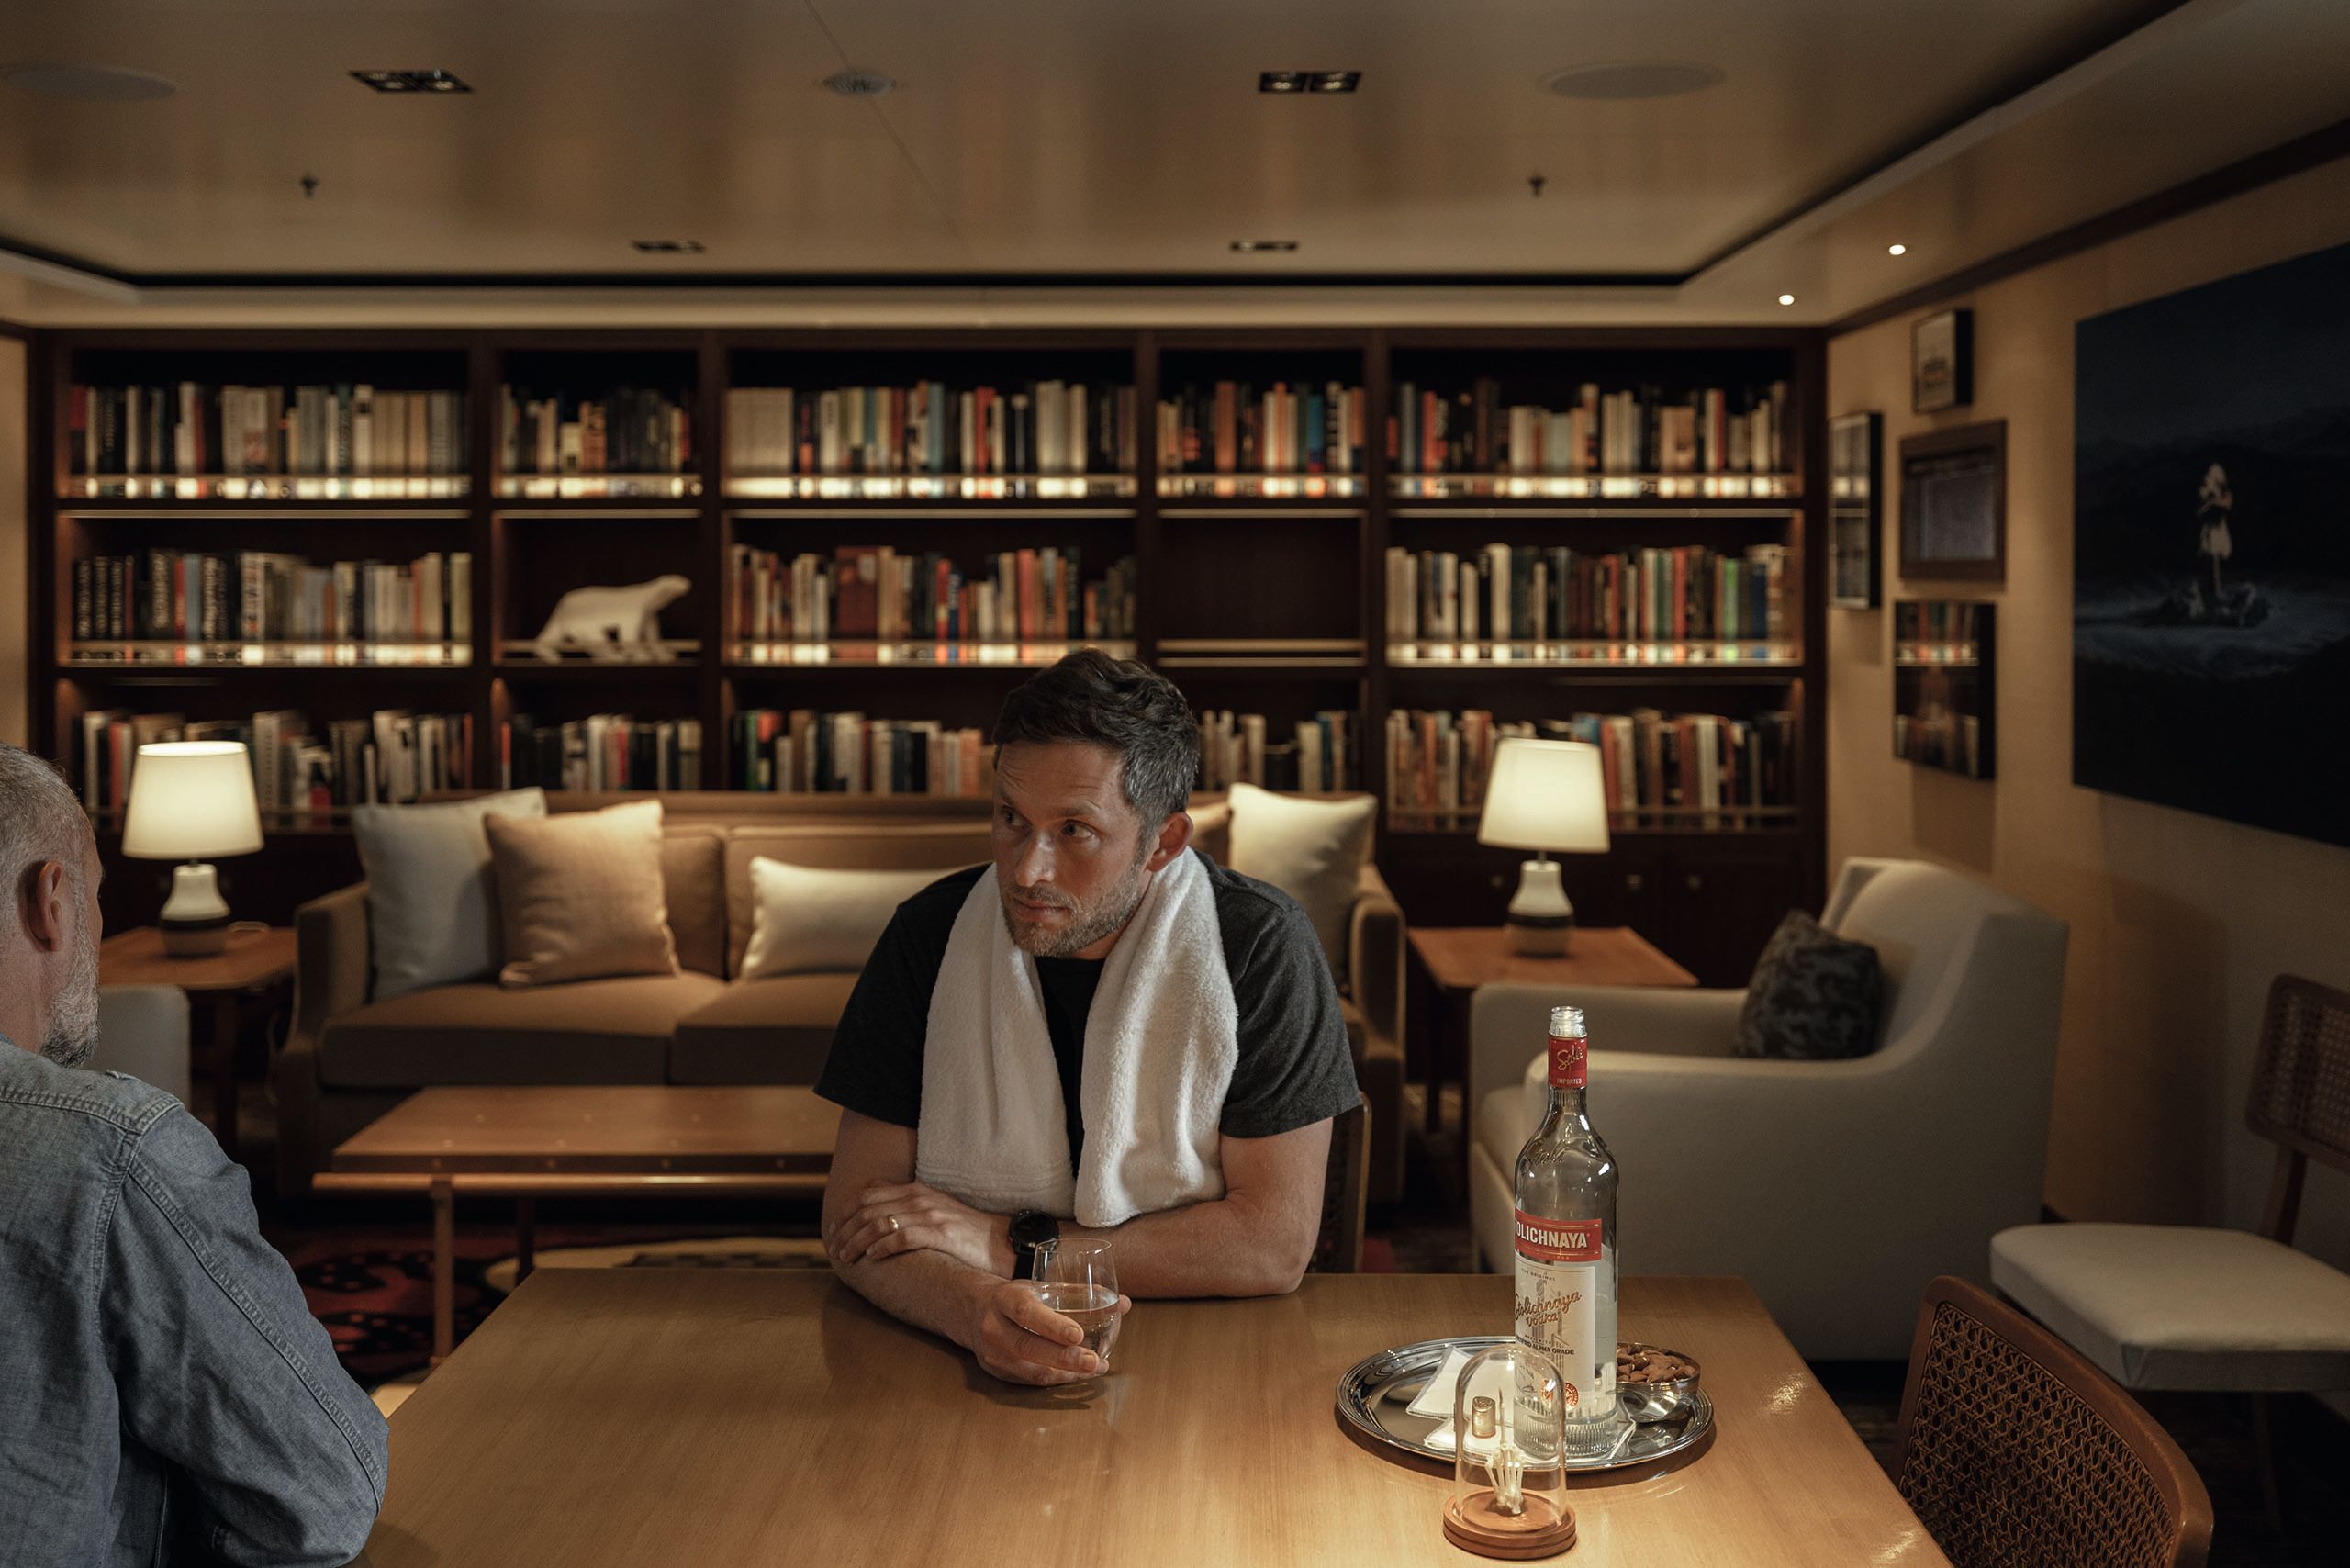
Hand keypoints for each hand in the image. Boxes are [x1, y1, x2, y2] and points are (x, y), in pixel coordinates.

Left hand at [828, 1181, 1016, 1275]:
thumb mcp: (933, 1211)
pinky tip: (872, 1258)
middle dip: (844, 1231)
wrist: (1002, 1242)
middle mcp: (919, 1198)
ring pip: (879, 1223)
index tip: (832, 1232)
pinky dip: (882, 1247)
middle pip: (866, 1209)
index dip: (843, 1214)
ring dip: (856, 1242)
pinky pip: (902, 1237)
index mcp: (914, 1190)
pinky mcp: (941, 1233)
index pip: (866, 1196)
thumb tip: (874, 1218)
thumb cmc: (965, 1233)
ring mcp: (930, 1214)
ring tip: (847, 1258)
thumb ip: (906, 1210)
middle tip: (834, 1251)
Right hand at [963, 1277, 1131, 1386]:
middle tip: (1094, 1362)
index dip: (1052, 1325)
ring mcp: (992, 1353)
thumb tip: (1124, 1303)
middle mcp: (994, 1327)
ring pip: (1029, 1370)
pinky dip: (1055, 1380)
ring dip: (1065, 1374)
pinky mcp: (995, 1371)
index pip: (1027, 1313)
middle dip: (1064, 1358)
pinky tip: (1076, 1376)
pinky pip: (1028, 1381)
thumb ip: (1080, 1295)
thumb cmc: (1015, 1297)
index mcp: (1006, 1299)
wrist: (971, 1310)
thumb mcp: (1039, 1287)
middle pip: (1028, 1347)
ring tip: (1094, 1369)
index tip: (1078, 1334)